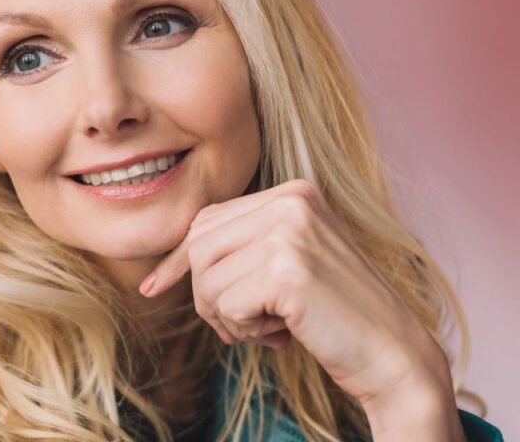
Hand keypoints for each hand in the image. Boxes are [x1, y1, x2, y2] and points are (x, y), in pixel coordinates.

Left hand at [138, 179, 454, 414]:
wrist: (393, 355)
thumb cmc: (334, 315)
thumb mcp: (286, 265)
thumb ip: (240, 249)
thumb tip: (167, 264)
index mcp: (294, 193)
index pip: (207, 220)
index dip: (179, 260)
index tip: (155, 287)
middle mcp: (292, 202)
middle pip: (199, 246)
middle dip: (206, 295)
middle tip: (240, 326)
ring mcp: (291, 232)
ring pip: (206, 278)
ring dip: (227, 316)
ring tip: (267, 328)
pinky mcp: (288, 269)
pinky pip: (225, 303)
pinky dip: (244, 329)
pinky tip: (282, 335)